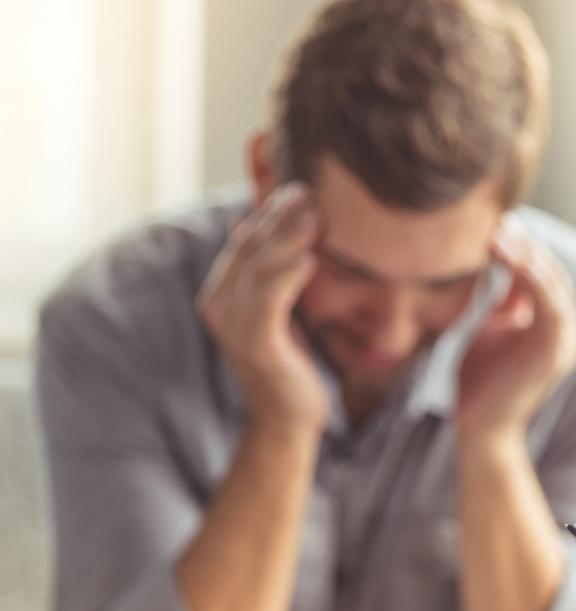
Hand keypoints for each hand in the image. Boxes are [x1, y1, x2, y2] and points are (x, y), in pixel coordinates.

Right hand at [197, 183, 327, 432]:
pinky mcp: (255, 344)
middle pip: (249, 248)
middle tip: (309, 190)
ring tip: (314, 214)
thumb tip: (251, 221)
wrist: (287, 417)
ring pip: (258, 269)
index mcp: (222, 291)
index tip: (301, 186)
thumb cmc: (289, 359)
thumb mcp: (279, 307)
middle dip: (279, 217)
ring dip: (287, 239)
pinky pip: (269, 302)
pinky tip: (310, 259)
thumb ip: (270, 271)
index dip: (270, 211)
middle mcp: (219, 304)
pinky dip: (288, 278)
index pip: (244, 239)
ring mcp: (233, 324)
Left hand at [456, 222, 575, 438]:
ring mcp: (566, 340)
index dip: (521, 248)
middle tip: (494, 220)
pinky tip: (509, 256)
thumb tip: (502, 263)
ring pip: (552, 282)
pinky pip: (549, 301)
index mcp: (554, 324)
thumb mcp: (491, 328)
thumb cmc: (482, 379)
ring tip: (499, 233)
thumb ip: (503, 300)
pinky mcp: (556, 349)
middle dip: (523, 245)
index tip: (492, 224)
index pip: (542, 274)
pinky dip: (531, 276)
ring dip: (526, 254)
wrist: (481, 426)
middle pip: (550, 273)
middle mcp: (567, 329)